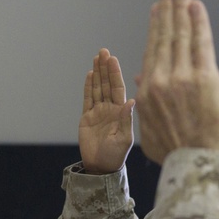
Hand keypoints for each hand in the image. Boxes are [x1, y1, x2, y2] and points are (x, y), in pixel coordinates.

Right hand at [79, 48, 134, 172]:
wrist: (100, 167)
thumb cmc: (116, 155)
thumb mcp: (124, 139)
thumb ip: (126, 120)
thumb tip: (131, 101)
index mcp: (121, 112)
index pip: (118, 88)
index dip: (115, 73)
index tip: (112, 59)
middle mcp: (110, 109)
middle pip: (107, 84)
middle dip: (106, 68)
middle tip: (103, 51)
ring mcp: (99, 112)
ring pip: (98, 88)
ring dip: (97, 73)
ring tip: (96, 57)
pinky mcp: (87, 117)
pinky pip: (87, 98)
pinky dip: (88, 86)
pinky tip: (90, 74)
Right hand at [135, 0, 218, 163]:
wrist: (200, 167)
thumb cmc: (179, 155)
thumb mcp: (152, 132)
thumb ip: (145, 106)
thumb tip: (141, 79)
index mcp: (146, 94)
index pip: (152, 52)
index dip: (155, 28)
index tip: (157, 10)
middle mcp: (160, 81)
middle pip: (164, 37)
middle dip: (166, 8)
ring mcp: (182, 78)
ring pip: (180, 34)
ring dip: (180, 6)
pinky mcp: (205, 79)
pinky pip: (200, 42)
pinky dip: (197, 21)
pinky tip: (195, 5)